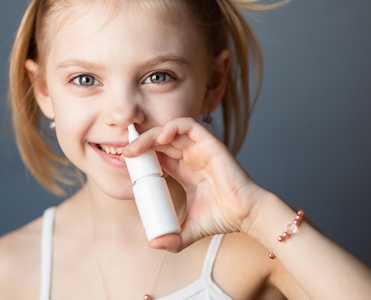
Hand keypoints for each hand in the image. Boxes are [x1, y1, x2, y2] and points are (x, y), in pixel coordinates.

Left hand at [122, 117, 263, 251]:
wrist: (245, 214)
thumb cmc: (223, 217)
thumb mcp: (190, 229)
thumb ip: (173, 238)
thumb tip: (153, 245)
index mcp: (185, 170)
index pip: (157, 155)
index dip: (142, 156)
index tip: (126, 164)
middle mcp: (191, 156)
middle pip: (159, 142)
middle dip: (140, 145)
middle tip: (125, 154)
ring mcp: (199, 147)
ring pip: (169, 131)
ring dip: (150, 135)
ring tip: (136, 148)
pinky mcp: (209, 142)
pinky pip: (188, 125)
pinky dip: (171, 127)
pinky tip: (159, 139)